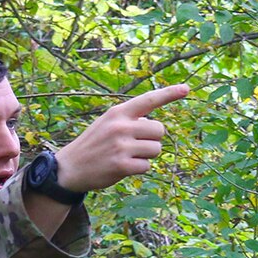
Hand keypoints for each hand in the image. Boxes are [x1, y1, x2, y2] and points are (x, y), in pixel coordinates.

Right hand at [52, 85, 189, 191]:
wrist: (70, 167)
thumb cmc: (94, 144)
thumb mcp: (108, 123)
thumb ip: (130, 120)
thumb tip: (156, 126)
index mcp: (118, 112)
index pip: (149, 99)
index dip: (169, 94)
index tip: (187, 89)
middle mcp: (121, 126)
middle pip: (160, 130)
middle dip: (152, 139)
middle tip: (134, 144)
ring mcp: (121, 146)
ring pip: (156, 149)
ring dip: (146, 155)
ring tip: (127, 155)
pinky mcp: (122, 165)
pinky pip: (147, 166)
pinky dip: (139, 168)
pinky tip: (123, 167)